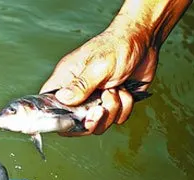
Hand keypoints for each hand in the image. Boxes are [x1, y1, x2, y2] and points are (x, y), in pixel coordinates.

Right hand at [40, 26, 158, 135]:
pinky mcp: (112, 103)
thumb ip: (80, 85)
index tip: (73, 118)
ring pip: (98, 123)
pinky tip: (125, 91)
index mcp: (66, 79)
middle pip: (74, 122)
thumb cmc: (117, 45)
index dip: (56, 117)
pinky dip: (124, 108)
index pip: (49, 103)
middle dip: (92, 119)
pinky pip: (115, 119)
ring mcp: (95, 99)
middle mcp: (79, 92)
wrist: (144, 41)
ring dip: (112, 110)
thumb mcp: (98, 65)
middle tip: (101, 107)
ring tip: (117, 90)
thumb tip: (62, 99)